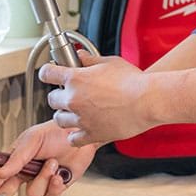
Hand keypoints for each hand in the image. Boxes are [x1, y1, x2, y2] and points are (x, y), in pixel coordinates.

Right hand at [0, 120, 96, 195]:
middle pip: (8, 190)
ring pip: (33, 193)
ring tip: (52, 163)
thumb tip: (1, 172)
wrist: (81, 134)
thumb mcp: (33, 139)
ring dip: (43, 179)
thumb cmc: (57, 132)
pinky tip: (59, 175)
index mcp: (17, 159)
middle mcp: (27, 171)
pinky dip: (54, 187)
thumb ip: (17, 158)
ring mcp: (41, 180)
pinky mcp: (56, 186)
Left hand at [40, 51, 154, 146]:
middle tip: (72, 93)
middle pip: (51, 99)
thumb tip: (80, 57)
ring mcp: (81, 119)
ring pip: (59, 119)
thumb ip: (91, 60)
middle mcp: (73, 99)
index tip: (51, 73)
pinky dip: (76, 134)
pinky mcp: (91, 134)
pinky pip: (73, 139)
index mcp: (75, 79)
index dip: (49, 71)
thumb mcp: (110, 62)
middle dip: (60, 95)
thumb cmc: (133, 81)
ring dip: (66, 115)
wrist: (148, 101)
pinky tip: (84, 127)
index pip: (47, 73)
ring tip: (78, 111)